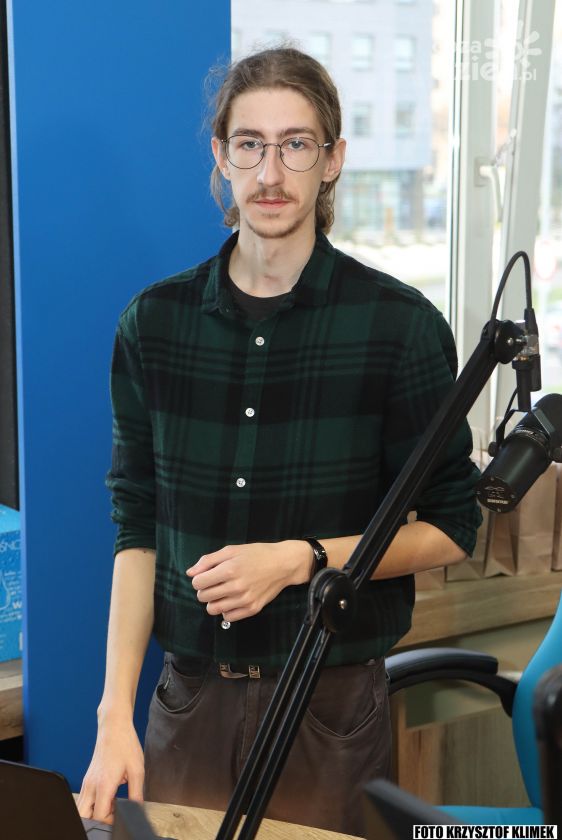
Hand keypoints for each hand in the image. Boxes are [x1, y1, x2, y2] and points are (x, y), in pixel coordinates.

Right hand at [77, 714, 144, 823]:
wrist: (114, 726)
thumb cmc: (125, 744)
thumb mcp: (137, 770)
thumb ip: (136, 793)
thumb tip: (137, 809)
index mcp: (103, 784)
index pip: (99, 817)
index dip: (110, 822)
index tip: (122, 817)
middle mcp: (91, 785)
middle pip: (85, 816)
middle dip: (99, 820)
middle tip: (114, 814)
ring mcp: (87, 782)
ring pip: (82, 808)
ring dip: (95, 812)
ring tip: (113, 804)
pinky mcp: (87, 778)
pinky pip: (85, 799)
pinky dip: (94, 804)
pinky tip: (109, 796)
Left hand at [187, 540, 311, 621]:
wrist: (283, 564)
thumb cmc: (256, 554)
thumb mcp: (231, 550)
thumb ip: (208, 560)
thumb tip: (190, 573)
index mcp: (229, 570)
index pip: (198, 583)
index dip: (199, 579)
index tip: (206, 576)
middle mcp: (236, 587)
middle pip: (203, 597)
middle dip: (204, 590)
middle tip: (214, 583)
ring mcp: (245, 600)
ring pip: (213, 609)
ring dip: (213, 601)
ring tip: (222, 592)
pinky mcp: (252, 609)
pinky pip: (227, 617)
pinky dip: (226, 610)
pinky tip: (232, 599)